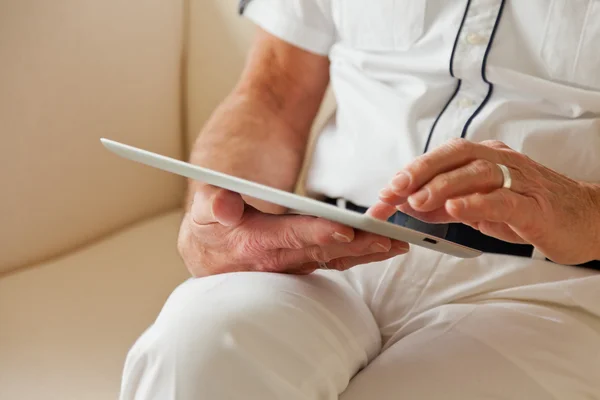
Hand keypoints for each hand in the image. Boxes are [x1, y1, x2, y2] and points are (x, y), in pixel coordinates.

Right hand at [178, 185, 409, 276]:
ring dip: (364, 253)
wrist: (210, 247)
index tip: (343, 229)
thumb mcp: (204, 206)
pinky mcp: (304, 263)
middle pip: (319, 252)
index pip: (287, 238)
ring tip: (398, 244)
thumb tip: (223, 207)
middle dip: (355, 246)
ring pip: (332, 259)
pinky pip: (334, 260)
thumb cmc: (210, 222)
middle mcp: (274, 262)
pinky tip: (384, 249)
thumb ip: (212, 203)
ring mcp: (292, 265)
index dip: (315, 234)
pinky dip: (359, 254)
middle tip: (388, 238)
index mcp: (250, 245)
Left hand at [369, 138, 599, 264]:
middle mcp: (501, 162)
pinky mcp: (534, 206)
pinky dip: (477, 203)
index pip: (441, 158)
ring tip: (417, 200)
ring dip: (443, 186)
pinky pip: (503, 201)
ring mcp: (519, 181)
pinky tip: (456, 208)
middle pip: (455, 156)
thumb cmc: (529, 210)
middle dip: (419, 172)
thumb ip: (445, 203)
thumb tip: (407, 204)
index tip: (384, 193)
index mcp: (484, 159)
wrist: (584, 219)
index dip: (410, 173)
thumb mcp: (478, 207)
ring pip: (477, 173)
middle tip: (393, 191)